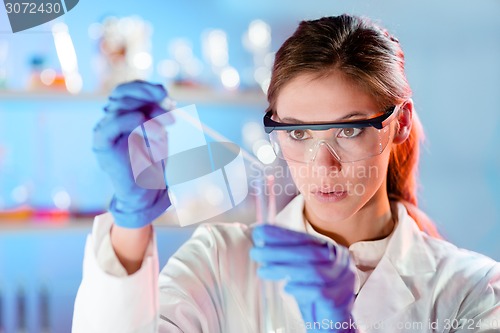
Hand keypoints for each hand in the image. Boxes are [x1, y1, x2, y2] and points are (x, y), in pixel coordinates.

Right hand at [93, 80, 171, 227]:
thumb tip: (164, 98)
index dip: (145, 88)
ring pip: (119, 107)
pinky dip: (127, 120)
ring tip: (163, 128)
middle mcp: (111, 118)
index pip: (128, 89)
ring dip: (146, 113)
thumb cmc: (154, 162)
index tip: (164, 94)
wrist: (145, 190)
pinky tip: (141, 120)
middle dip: (147, 96)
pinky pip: (111, 125)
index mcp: (123, 113)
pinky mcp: (101, 143)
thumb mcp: (161, 132)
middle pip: (121, 94)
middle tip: (167, 107)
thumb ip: (159, 114)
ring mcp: (104, 129)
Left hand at [250, 224, 356, 331]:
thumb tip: (260, 236)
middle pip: (310, 252)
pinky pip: (320, 292)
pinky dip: (300, 289)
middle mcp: (341, 262)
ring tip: (263, 271)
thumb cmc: (314, 295)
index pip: (306, 239)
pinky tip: (286, 288)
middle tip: (256, 253)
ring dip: (284, 269)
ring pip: (313, 271)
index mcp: (331, 250)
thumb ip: (288, 256)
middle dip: (280, 251)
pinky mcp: (340, 300)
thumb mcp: (300, 271)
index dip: (282, 234)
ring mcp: (344, 280)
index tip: (260, 232)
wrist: (332, 323)